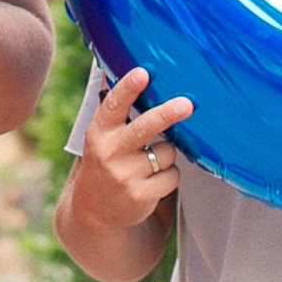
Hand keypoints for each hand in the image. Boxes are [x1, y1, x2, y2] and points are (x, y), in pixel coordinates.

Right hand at [78, 64, 194, 229]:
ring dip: (168, 155)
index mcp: (99, 131)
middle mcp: (109, 152)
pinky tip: (153, 180)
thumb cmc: (105, 161)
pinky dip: (169, 176)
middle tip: (187, 104)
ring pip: (167, 152)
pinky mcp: (140, 195)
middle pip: (146, 127)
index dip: (129, 87)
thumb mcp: (102, 135)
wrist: (94, 210)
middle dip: (167, 114)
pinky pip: (172, 176)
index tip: (143, 72)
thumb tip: (128, 71)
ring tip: (150, 162)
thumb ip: (116, 109)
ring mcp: (124, 176)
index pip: (114, 105)